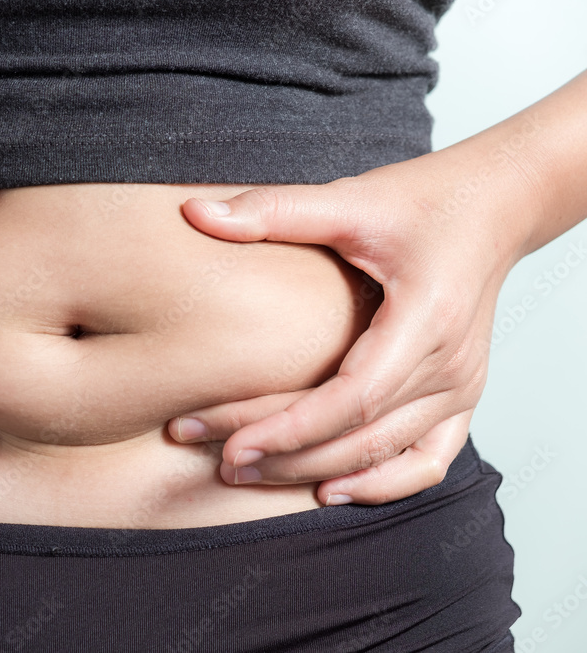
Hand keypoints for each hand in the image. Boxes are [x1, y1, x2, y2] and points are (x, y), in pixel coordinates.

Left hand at [167, 156, 524, 505]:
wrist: (493, 206)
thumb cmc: (425, 201)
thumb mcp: (348, 197)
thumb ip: (272, 210)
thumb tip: (193, 211)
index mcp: (426, 320)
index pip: (352, 399)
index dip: (289, 429)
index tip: (229, 444)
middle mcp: (452, 365)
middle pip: (359, 436)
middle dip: (284, 456)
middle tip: (219, 461)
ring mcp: (463, 387)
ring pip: (386, 455)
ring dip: (316, 472)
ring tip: (251, 474)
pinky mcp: (462, 396)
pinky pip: (428, 461)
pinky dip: (382, 482)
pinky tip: (331, 489)